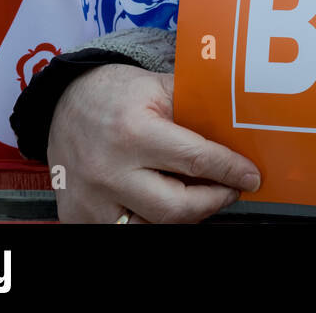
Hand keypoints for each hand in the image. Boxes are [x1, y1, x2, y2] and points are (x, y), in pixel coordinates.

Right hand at [47, 64, 260, 222]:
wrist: (64, 105)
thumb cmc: (116, 94)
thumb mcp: (158, 87)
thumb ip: (196, 106)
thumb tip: (239, 128)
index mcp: (133, 133)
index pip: (196, 161)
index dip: (231, 171)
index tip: (251, 176)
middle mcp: (110, 171)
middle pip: (177, 207)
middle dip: (215, 201)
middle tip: (231, 189)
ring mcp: (91, 200)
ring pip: (154, 225)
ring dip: (186, 214)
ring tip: (200, 194)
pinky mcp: (78, 217)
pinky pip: (127, 230)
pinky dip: (153, 220)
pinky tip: (166, 201)